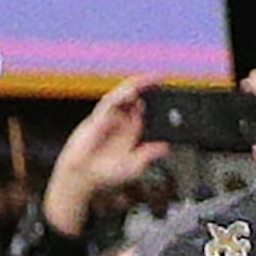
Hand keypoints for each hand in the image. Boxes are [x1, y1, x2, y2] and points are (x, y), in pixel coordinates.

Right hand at [42, 77, 171, 238]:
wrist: (83, 176)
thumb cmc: (106, 173)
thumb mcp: (135, 166)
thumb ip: (148, 155)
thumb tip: (166, 147)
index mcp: (132, 131)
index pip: (147, 112)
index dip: (158, 102)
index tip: (172, 95)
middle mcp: (121, 121)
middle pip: (137, 99)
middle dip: (149, 88)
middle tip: (163, 79)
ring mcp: (110, 118)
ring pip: (124, 96)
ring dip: (137, 86)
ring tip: (151, 79)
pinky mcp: (98, 118)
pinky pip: (111, 103)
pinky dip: (122, 96)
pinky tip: (133, 93)